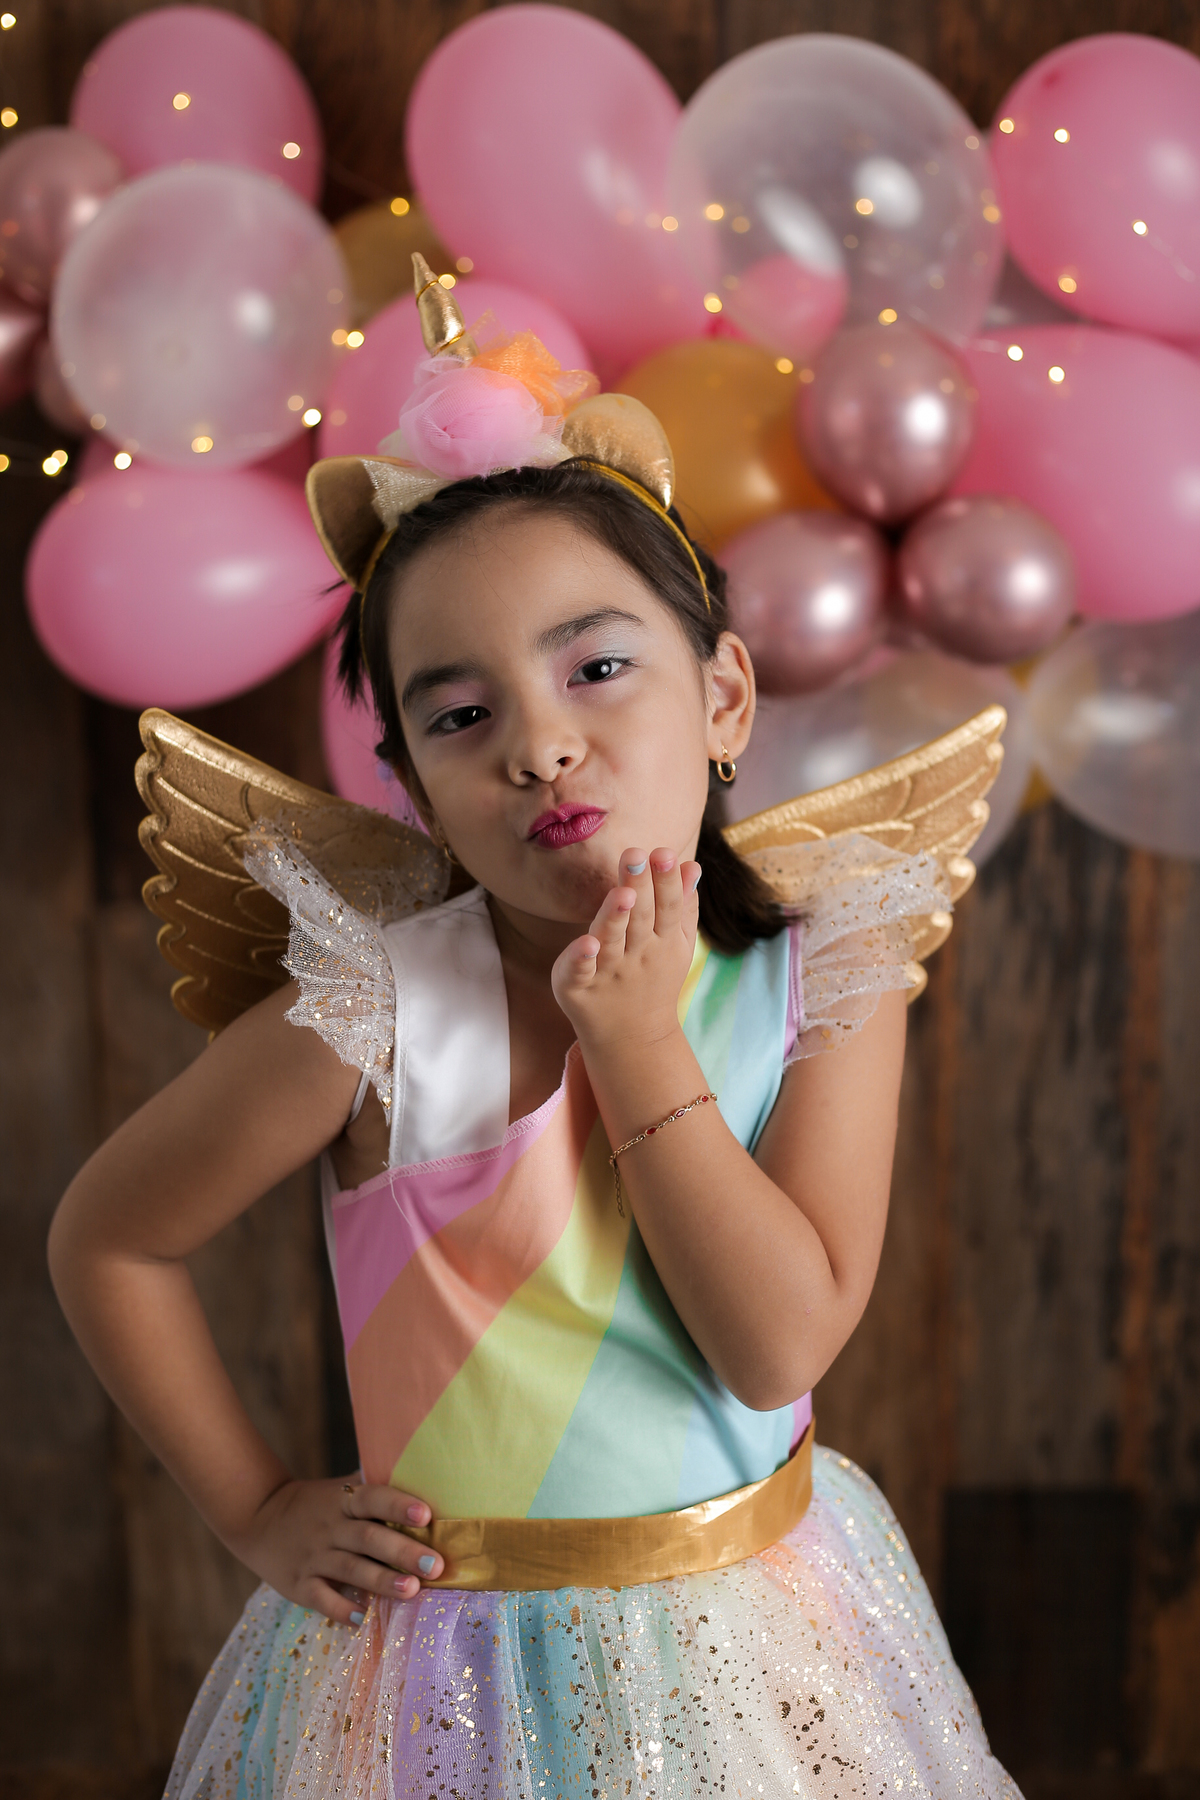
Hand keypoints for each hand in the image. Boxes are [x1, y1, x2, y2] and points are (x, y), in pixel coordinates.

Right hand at [230, 1474, 442, 1625]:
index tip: (426, 1515)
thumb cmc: (318, 1505)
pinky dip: (341, 1609)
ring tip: (412, 1591)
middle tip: (436, 1565)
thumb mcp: (341, 1491)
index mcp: (343, 1500)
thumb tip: (429, 1487)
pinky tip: (364, 1616)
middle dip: (403, 1552)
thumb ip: (375, 1492)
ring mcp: (313, 1557)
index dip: (398, 1505)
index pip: (373, 1498)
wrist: (260, 1518)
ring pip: (350, 1569)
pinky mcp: (299, 1585)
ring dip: (382, 1580)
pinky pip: (321, 1598)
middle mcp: (330, 1527)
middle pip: (368, 1538)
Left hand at [551, 847, 700, 1053]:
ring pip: (612, 941)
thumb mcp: (675, 945)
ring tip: (622, 892)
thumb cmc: (652, 979)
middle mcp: (638, 954)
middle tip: (637, 854)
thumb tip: (692, 866)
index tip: (663, 852)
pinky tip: (585, 943)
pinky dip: (582, 958)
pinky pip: (581, 971)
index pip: (667, 906)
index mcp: (662, 940)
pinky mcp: (579, 985)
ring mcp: (609, 971)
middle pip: (640, 918)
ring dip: (616, 917)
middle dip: (640, 887)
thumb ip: (682, 905)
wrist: (632, 1039)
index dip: (666, 881)